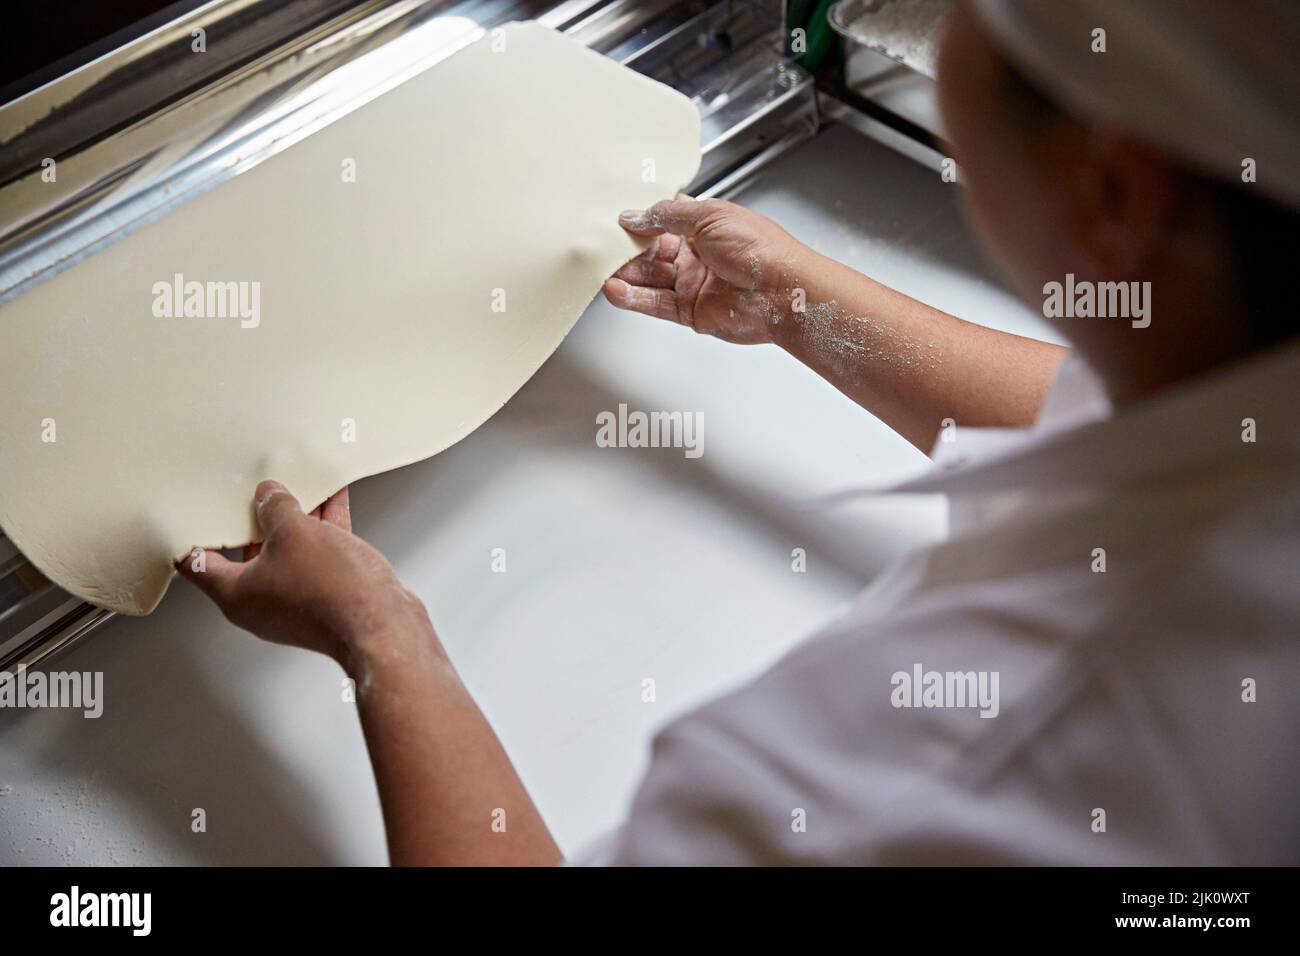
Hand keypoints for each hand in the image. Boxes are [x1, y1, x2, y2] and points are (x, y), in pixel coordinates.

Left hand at [178, 480, 433, 670]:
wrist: (383, 624)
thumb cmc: (332, 593)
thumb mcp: (294, 532)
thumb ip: (276, 507)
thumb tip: (268, 494)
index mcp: (237, 593)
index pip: (198, 563)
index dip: (191, 534)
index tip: (191, 511)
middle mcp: (262, 600)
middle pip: (248, 550)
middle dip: (254, 515)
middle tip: (253, 487)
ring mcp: (296, 597)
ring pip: (289, 548)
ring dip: (296, 516)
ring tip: (298, 483)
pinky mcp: (327, 592)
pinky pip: (319, 551)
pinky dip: (325, 524)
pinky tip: (334, 496)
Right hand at [603, 196, 814, 343]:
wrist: (782, 291)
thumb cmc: (760, 249)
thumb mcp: (710, 216)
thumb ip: (666, 216)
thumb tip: (635, 215)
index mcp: (705, 226)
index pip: (663, 221)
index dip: (641, 220)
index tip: (616, 219)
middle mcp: (697, 254)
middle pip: (651, 251)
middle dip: (627, 249)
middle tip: (602, 246)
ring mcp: (693, 284)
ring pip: (650, 279)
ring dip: (625, 275)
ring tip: (603, 270)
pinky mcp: (690, 311)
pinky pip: (655, 304)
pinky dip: (634, 298)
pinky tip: (616, 290)